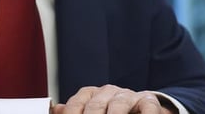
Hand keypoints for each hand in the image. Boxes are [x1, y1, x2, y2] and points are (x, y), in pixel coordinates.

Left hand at [52, 85, 174, 113]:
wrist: (141, 110)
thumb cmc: (112, 113)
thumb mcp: (91, 112)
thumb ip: (75, 112)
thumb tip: (56, 111)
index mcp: (90, 94)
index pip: (76, 105)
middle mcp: (107, 92)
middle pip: (95, 106)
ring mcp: (128, 95)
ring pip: (119, 104)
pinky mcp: (148, 100)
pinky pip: (147, 106)